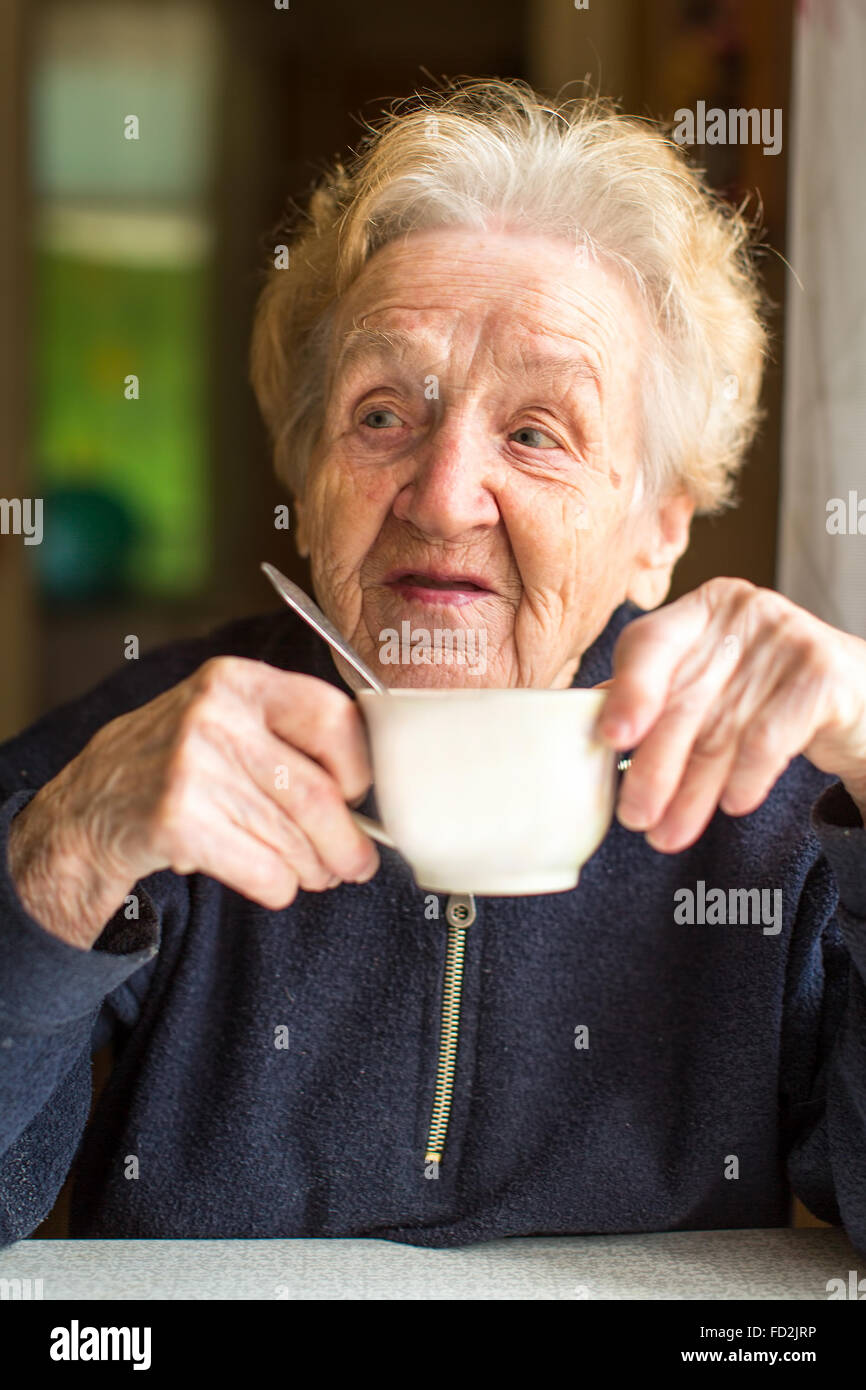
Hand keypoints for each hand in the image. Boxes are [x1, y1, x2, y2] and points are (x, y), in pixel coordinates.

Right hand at [8, 657, 378, 946]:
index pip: (333, 716)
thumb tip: (368, 794)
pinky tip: (270, 882)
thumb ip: (286, 735)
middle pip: (319, 794)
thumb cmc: (174, 768)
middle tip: (356, 865)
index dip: (358, 766)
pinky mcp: (176, 822)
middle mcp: (214, 714)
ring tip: (315, 875)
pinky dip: (280, 888)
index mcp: (237, 680)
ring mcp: (191, 767)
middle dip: (347, 843)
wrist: (85, 811)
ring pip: (295, 840)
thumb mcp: (221, 720)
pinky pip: (265, 872)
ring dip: (315, 870)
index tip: (358, 795)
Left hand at [594, 578, 865, 851]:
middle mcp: (743, 611)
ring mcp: (788, 637)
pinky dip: (747, 777)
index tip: (610, 739)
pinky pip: (771, 736)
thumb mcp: (707, 685)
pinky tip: (732, 805)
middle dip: (655, 768)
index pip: (649, 645)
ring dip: (693, 792)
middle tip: (635, 817)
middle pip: (684, 700)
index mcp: (701, 608)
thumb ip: (652, 697)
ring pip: (723, 730)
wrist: (857, 699)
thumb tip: (583, 728)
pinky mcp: (824, 674)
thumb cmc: (767, 694)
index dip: (628, 693)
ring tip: (669, 833)